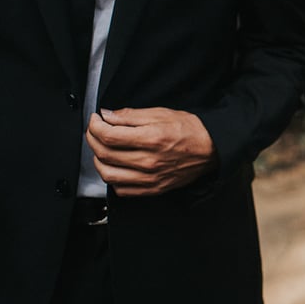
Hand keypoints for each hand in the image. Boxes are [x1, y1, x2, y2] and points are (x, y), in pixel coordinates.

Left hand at [87, 107, 217, 196]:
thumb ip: (131, 115)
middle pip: (104, 154)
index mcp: (152, 139)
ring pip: (108, 175)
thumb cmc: (190, 130)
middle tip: (95, 130)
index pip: (109, 135)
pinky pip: (121, 189)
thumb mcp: (162, 114)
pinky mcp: (153, 189)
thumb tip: (107, 115)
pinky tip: (116, 167)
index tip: (96, 120)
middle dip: (92, 139)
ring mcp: (150, 178)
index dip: (95, 126)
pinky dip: (112, 179)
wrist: (211, 149)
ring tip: (102, 149)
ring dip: (98, 161)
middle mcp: (149, 161)